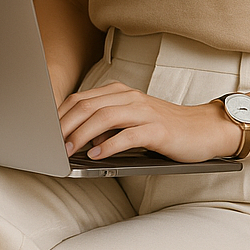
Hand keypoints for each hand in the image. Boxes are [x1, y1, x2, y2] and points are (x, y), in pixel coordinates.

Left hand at [58, 81, 242, 162]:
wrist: (204, 130)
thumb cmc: (165, 129)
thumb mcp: (130, 122)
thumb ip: (106, 126)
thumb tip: (77, 139)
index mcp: (120, 93)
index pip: (81, 99)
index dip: (60, 115)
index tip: (46, 133)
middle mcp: (130, 98)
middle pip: (87, 106)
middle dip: (65, 125)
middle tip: (52, 145)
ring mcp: (144, 112)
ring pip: (104, 117)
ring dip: (82, 135)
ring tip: (69, 151)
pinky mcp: (157, 129)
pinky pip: (128, 135)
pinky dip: (109, 145)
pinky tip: (97, 155)